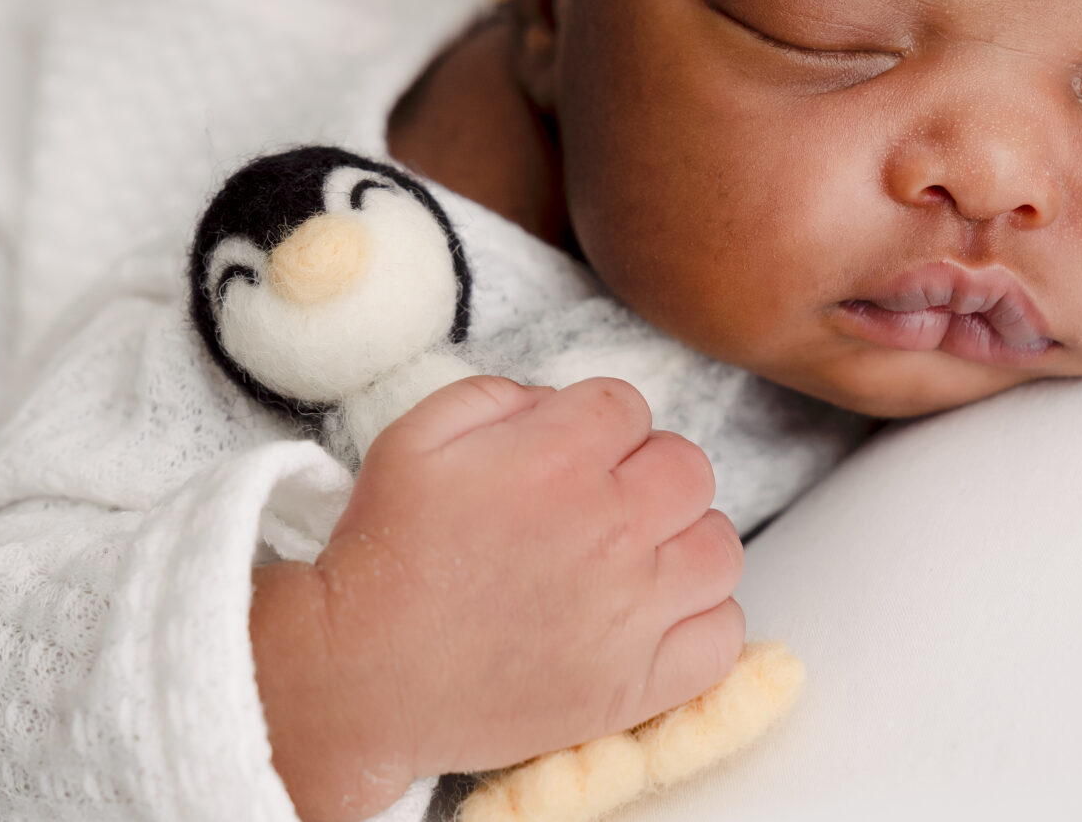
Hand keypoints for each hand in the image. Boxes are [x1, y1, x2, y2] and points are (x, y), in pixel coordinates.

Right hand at [251, 376, 743, 821]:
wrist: (359, 678)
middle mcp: (611, 529)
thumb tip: (558, 403)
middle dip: (648, 473)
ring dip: (684, 542)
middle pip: (689, 469)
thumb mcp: (416, 436)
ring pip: (720, 548)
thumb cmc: (384, 556)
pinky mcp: (636, 686)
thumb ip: (498, 395)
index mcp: (559, 459)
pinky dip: (702, 623)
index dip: (598, 424)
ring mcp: (633, 613)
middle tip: (602, 503)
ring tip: (637, 559)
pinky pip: (722, 638)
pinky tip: (658, 618)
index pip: (630, 406)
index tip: (570, 454)